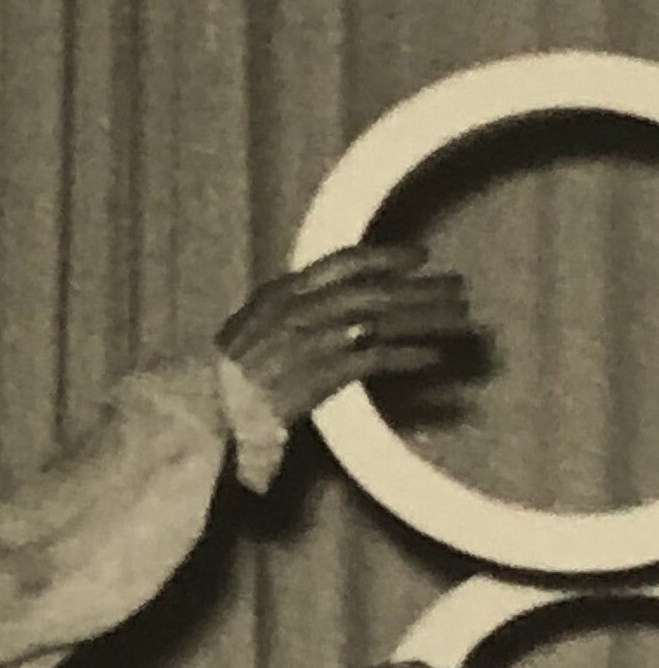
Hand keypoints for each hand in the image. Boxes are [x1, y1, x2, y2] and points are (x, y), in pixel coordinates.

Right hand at [216, 244, 480, 426]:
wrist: (206, 410)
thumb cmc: (224, 378)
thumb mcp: (249, 333)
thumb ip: (286, 315)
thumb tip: (325, 309)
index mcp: (280, 293)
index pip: (342, 264)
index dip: (385, 257)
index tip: (419, 257)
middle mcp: (299, 309)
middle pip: (373, 291)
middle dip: (420, 288)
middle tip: (458, 289)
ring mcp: (311, 340)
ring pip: (383, 320)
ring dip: (427, 318)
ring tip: (461, 321)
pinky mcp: (322, 374)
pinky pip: (377, 359)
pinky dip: (408, 357)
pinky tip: (433, 358)